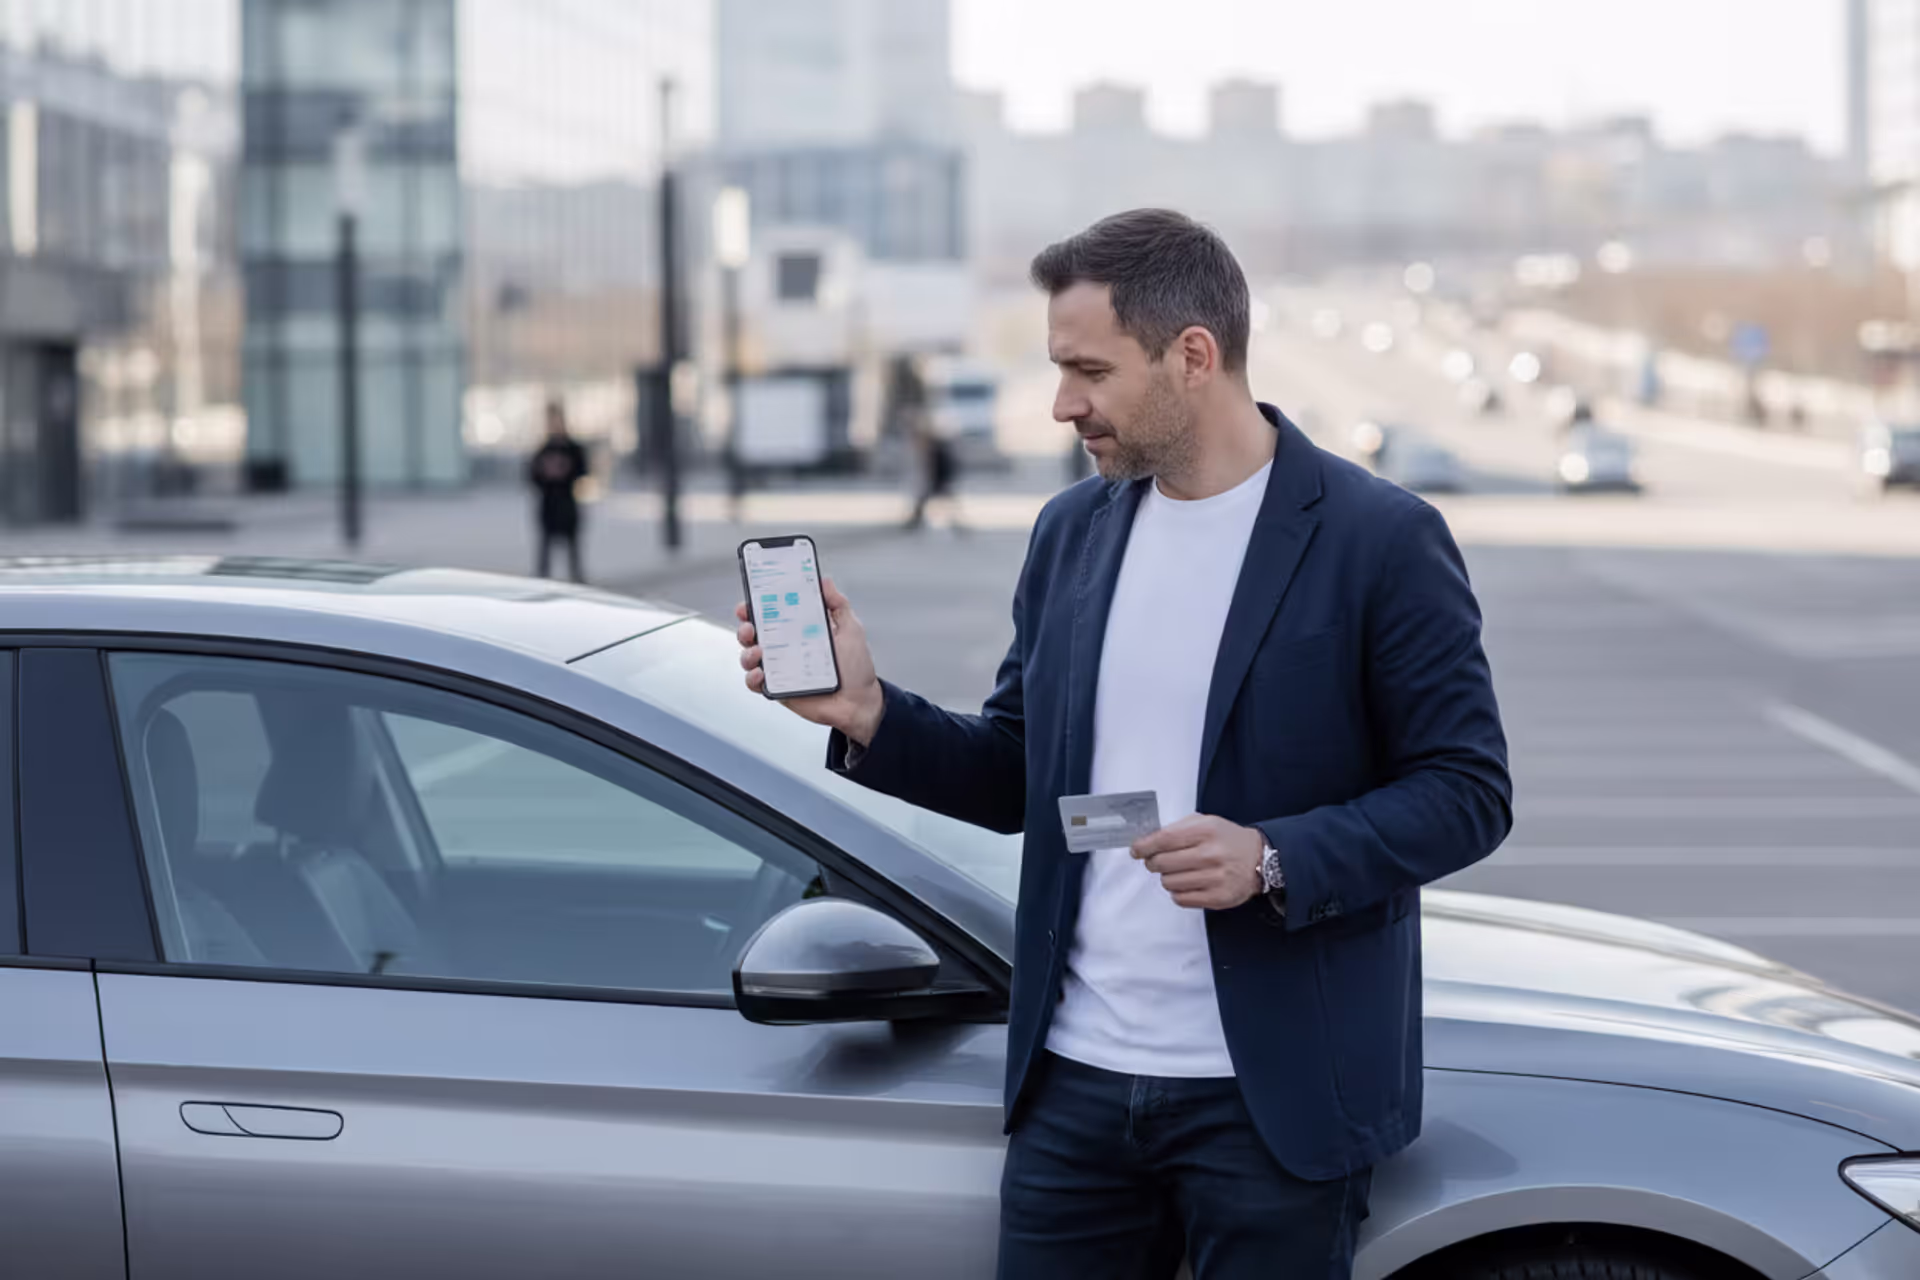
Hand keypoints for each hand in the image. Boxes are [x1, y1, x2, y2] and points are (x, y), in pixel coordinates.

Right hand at [737, 576, 885, 745]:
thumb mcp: (850, 629)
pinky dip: (752, 677)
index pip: (770, 613)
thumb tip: (824, 579)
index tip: (751, 599)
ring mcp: (778, 669)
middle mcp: (784, 648)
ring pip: (749, 656)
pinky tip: (761, 672)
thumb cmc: (856, 667)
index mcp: (797, 630)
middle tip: (750, 625)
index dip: (756, 605)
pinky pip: (755, 683)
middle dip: (745, 626)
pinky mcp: (777, 689)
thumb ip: (837, 604)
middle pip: (753, 633)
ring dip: (746, 651)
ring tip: (758, 650)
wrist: (860, 702)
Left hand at [1131, 815, 1264, 910]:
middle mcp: (1210, 855)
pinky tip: (1188, 883)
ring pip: (1168, 883)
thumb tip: (1146, 842)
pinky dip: (1178, 892)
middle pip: (1162, 863)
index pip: (1164, 840)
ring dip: (1167, 878)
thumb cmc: (1226, 839)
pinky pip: (1180, 899)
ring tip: (1180, 872)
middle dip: (1154, 862)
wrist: (1259, 860)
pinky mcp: (1217, 899)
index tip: (1136, 851)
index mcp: (1206, 831)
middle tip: (1158, 861)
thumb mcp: (1206, 822)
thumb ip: (1177, 829)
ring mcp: (1215, 879)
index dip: (1144, 846)